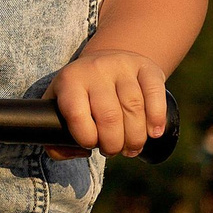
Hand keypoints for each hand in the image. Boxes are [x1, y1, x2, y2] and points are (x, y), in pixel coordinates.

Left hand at [51, 50, 165, 157]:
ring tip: (132, 148)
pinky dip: (157, 118)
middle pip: (109, 116)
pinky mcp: (146, 67)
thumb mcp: (58, 108)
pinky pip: (155, 93)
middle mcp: (95, 70)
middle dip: (114, 144)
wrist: (106, 60)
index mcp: (70, 81)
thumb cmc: (80, 95)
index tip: (91, 146)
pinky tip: (154, 132)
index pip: (76, 115)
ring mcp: (122, 66)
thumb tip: (80, 152)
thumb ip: (55, 138)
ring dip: (136, 137)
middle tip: (114, 151)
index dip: (87, 138)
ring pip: (134, 108)